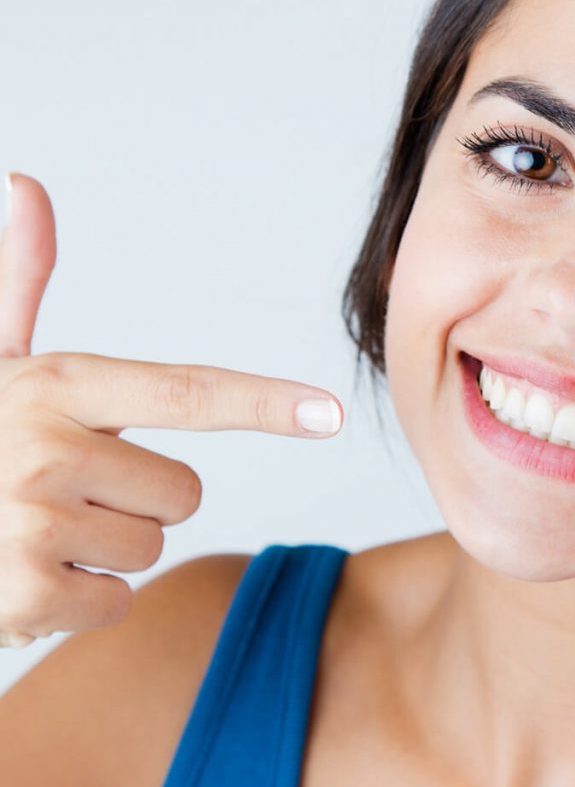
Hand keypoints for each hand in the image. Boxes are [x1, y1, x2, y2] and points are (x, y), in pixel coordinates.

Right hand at [0, 173, 344, 647]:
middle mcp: (46, 448)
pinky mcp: (23, 597)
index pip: (186, 394)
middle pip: (185, 494)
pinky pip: (114, 602)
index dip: (265, 403)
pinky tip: (21, 576)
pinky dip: (77, 601)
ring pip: (150, 547)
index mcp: (54, 387)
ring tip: (30, 531)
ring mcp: (32, 524)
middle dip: (136, 502)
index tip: (331, 413)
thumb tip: (27, 185)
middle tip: (59, 493)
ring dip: (101, 551)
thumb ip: (17, 284)